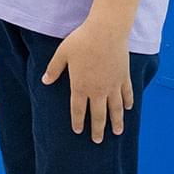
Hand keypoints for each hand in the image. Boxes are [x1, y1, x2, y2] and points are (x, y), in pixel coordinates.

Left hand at [41, 21, 133, 143]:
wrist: (106, 32)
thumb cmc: (81, 41)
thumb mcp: (62, 54)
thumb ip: (54, 69)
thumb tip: (45, 81)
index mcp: (81, 86)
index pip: (78, 110)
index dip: (78, 122)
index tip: (78, 131)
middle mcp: (98, 90)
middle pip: (99, 115)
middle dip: (98, 129)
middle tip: (98, 140)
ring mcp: (113, 85)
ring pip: (116, 109)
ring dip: (116, 122)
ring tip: (117, 132)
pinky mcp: (124, 77)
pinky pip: (127, 94)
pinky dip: (128, 103)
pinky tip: (128, 109)